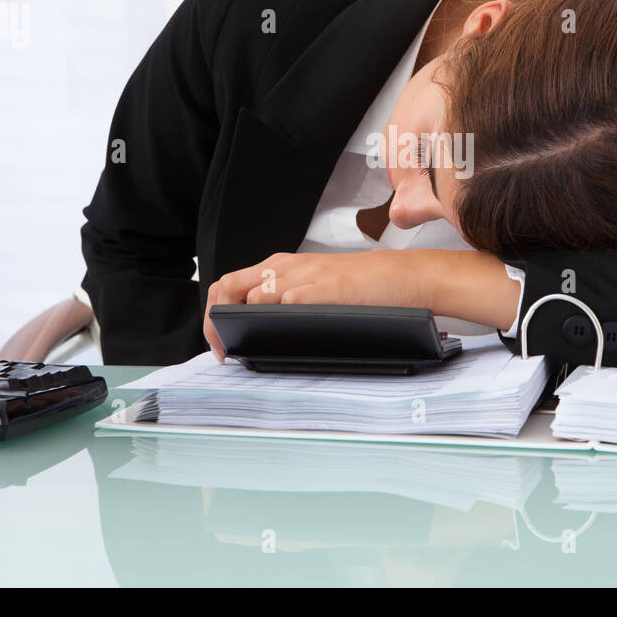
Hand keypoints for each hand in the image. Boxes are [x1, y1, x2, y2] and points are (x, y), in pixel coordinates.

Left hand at [203, 250, 435, 358]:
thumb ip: (285, 299)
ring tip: (247, 350)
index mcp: (281, 266)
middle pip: (228, 287)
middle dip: (216, 322)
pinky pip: (287, 300)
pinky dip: (277, 318)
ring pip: (253, 295)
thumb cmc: (361, 287)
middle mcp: (286, 266)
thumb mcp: (314, 287)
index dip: (214, 314)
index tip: (221, 342)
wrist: (401, 276)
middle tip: (224, 350)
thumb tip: (256, 328)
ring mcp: (305, 275)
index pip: (228, 283)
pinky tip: (278, 338)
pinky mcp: (325, 288)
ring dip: (245, 323)